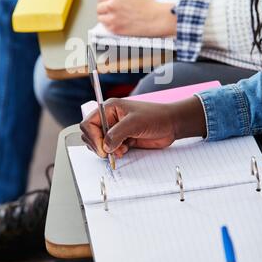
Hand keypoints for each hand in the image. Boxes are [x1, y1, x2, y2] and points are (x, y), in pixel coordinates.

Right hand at [80, 97, 205, 157]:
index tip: (102, 147)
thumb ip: (117, 134)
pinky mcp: (122, 139)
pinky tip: (126, 149)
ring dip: (108, 150)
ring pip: (100, 144)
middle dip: (99, 145)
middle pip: (91, 135)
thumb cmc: (156, 116)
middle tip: (110, 152)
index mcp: (109, 109)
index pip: (89, 123)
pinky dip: (115, 153)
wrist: (171, 125)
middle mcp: (110, 118)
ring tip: (121, 149)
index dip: (92, 137)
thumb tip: (105, 146)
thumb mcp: (134, 123)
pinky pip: (111, 149)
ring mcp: (116, 130)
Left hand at [97, 0, 175, 36]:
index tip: (106, 4)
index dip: (104, 1)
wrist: (157, 18)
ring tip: (112, 19)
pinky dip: (110, 26)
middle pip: (99, 8)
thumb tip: (110, 2)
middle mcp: (112, 4)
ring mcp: (112, 16)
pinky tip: (117, 24)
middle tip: (109, 13)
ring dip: (105, 19)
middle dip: (103, 10)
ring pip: (100, 18)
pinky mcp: (115, 28)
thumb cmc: (149, 7)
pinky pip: (106, 27)